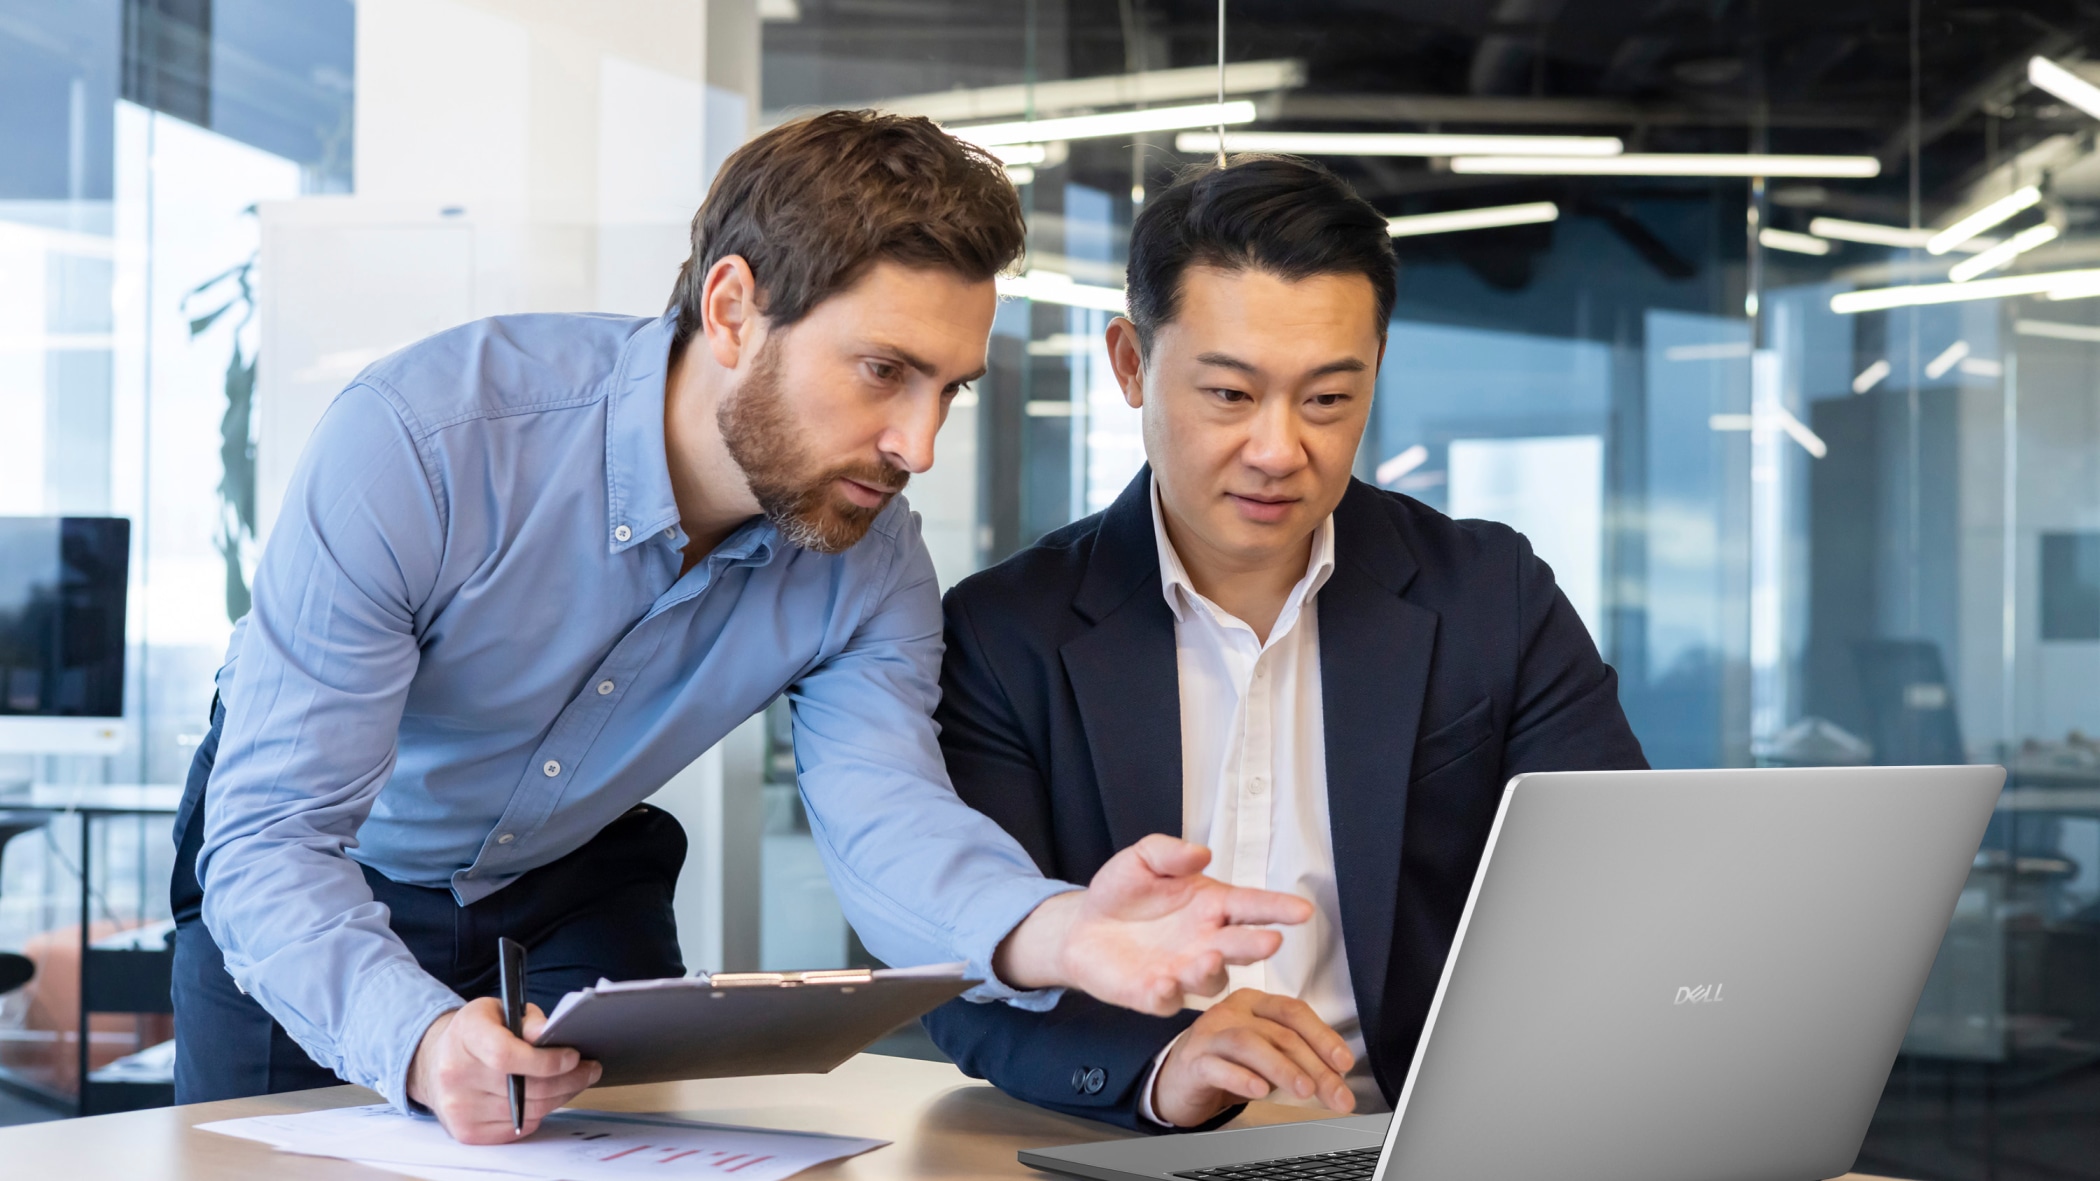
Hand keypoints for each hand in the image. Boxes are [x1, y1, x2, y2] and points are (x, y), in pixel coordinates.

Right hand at [406, 997, 601, 1142]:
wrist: (437, 1061)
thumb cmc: (479, 1032)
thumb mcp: (501, 1010)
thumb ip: (528, 1020)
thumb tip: (549, 1034)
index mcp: (465, 1035)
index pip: (505, 1055)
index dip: (545, 1060)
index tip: (574, 1056)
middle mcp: (455, 1074)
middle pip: (525, 1087)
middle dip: (568, 1079)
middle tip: (590, 1069)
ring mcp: (459, 1107)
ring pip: (529, 1110)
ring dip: (560, 1096)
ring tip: (576, 1080)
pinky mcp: (467, 1132)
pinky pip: (520, 1126)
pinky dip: (540, 1112)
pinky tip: (547, 1096)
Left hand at [994, 834, 1313, 1014]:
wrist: (1083, 925)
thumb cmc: (1122, 892)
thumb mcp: (1142, 859)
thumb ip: (1169, 852)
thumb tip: (1201, 852)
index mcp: (1212, 906)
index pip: (1252, 906)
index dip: (1278, 908)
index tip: (1302, 910)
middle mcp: (1207, 942)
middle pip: (1240, 946)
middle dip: (1256, 944)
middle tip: (1271, 941)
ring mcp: (1183, 971)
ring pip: (1210, 978)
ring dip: (1212, 970)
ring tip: (1210, 956)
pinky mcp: (1154, 994)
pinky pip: (1167, 1000)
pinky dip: (1168, 994)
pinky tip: (1163, 982)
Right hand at [1151, 989, 1355, 1127]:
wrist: (1176, 1080)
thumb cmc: (1226, 1063)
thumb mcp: (1265, 1055)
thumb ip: (1295, 1057)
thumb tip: (1336, 1075)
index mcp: (1254, 1003)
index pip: (1294, 1012)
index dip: (1323, 1036)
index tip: (1344, 1063)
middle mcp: (1231, 1012)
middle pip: (1279, 1032)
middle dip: (1315, 1065)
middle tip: (1336, 1094)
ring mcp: (1210, 1035)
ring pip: (1249, 1043)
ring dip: (1283, 1068)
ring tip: (1305, 1090)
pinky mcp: (1193, 1062)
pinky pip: (1218, 1066)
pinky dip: (1242, 1078)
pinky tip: (1260, 1091)